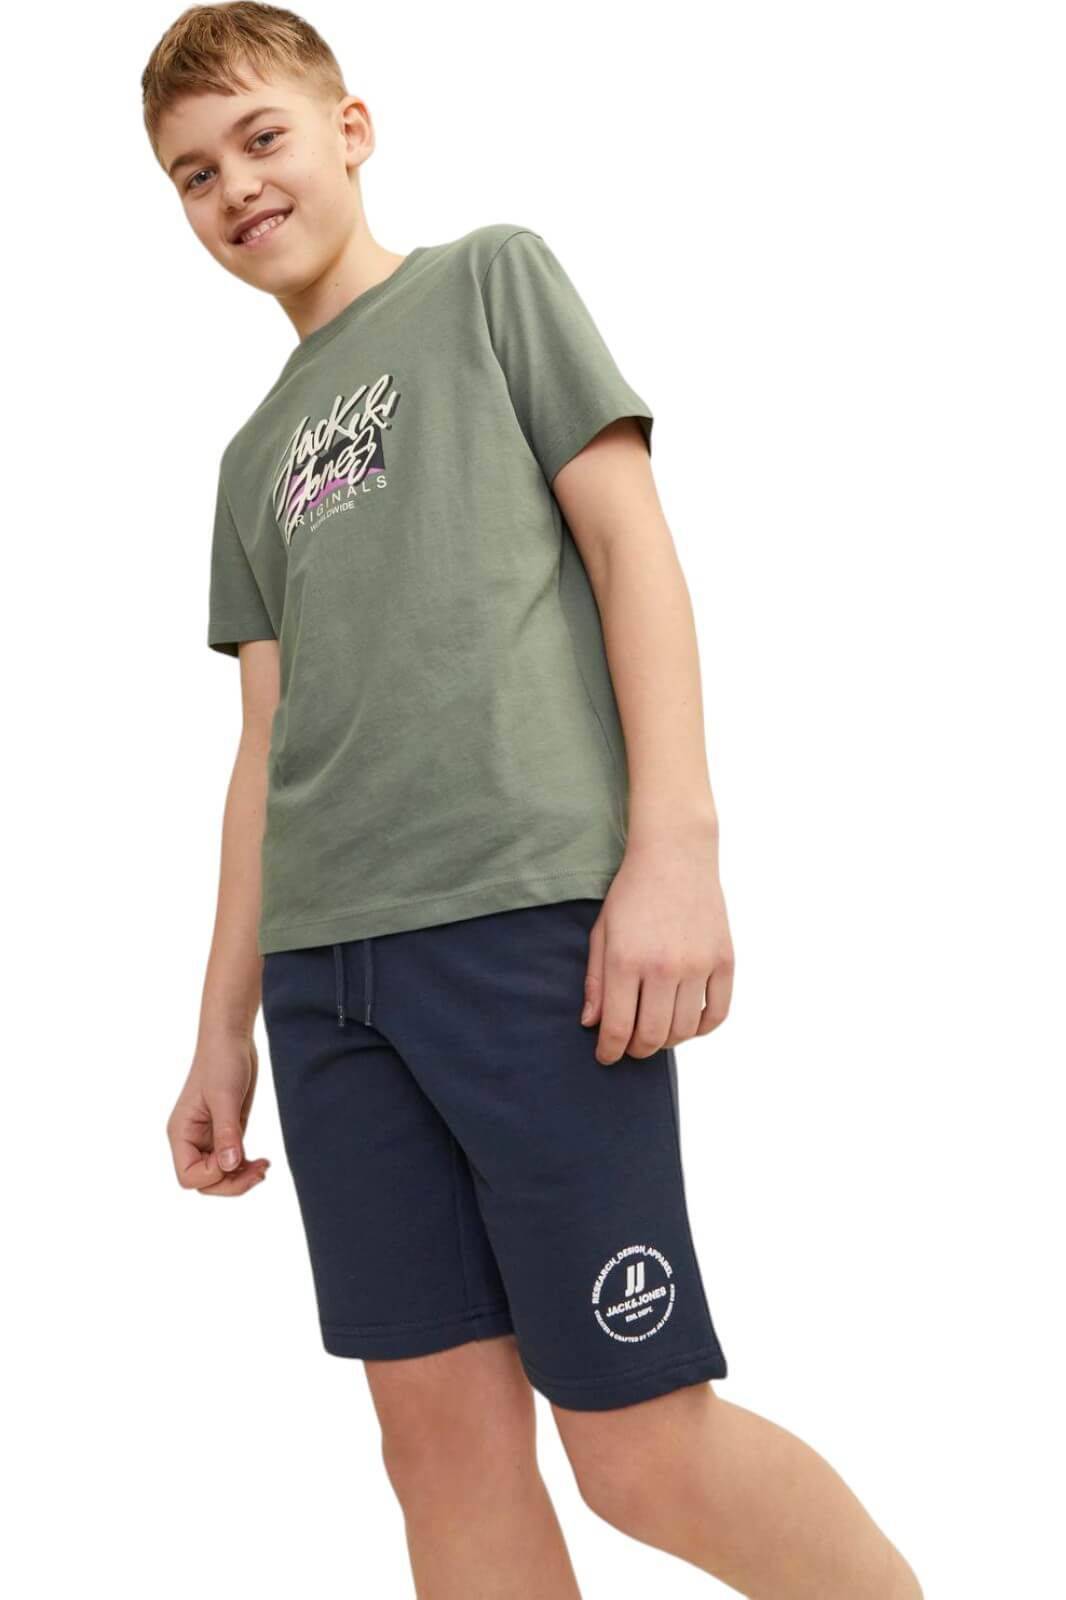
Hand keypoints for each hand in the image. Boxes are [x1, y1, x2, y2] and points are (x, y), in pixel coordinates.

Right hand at [167, 1030, 269, 1196]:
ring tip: (264, 1168)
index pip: (189, 1176)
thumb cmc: (222, 1061)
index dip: (214, 1175)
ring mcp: (208, 1137)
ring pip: (220, 1175)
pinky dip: (245, 1167)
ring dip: (241, 1178)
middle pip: (205, 1182)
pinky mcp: (225, 1132)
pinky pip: (231, 1161)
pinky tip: (262, 1161)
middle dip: (231, 1183)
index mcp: (181, 1133)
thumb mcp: (225, 1096)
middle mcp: (191, 1140)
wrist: (231, 1039)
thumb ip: (227, 1132)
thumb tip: (229, 1166)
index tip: (236, 1154)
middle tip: (261, 1172)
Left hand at [580, 831, 733, 1063]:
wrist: (676, 854)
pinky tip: (687, 1023)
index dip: (610, 1051)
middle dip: (636, 1050)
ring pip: (684, 1030)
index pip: (618, 1028)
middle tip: (630, 1046)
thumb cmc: (632, 893)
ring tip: (656, 1032)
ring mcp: (698, 965)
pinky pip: (717, 1013)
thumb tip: (592, 1024)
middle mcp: (664, 966)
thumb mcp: (602, 932)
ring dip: (667, 1041)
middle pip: (652, 1036)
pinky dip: (701, 1028)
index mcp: (626, 960)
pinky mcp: (724, 960)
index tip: (606, 1056)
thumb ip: (595, 981)